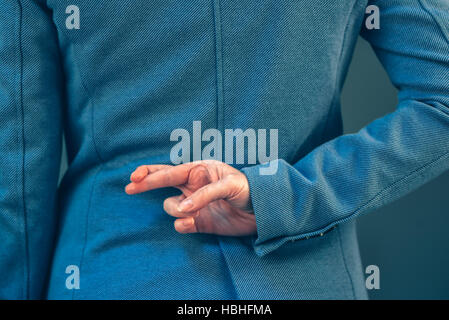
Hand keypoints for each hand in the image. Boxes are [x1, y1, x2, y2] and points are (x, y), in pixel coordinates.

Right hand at [125, 160, 256, 235]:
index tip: (135, 177)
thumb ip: (205, 193)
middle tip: (130, 187)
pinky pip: (181, 224)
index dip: (151, 173)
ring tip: (194, 212)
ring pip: (171, 208)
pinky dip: (183, 224)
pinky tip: (192, 222)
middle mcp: (192, 187)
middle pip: (162, 184)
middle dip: (146, 184)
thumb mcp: (229, 185)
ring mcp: (194, 205)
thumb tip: (183, 207)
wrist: (261, 212)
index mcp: (199, 171)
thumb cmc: (248, 189)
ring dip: (177, 210)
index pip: (171, 171)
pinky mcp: (198, 222)